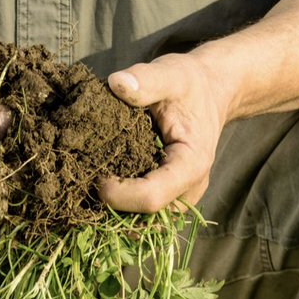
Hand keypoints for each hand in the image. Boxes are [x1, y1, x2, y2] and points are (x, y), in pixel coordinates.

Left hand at [101, 53, 227, 212]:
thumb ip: (146, 80)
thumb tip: (117, 83)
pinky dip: (121, 207)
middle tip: (88, 181)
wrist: (210, 93)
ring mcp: (180, 199)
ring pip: (142, 224)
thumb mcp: (171, 75)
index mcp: (192, 165)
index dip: (118, 194)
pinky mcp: (170, 199)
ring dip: (115, 211)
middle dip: (113, 207)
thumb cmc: (189, 84)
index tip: (95, 176)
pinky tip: (105, 183)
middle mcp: (189, 190)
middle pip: (144, 219)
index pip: (151, 198)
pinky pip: (143, 216)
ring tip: (94, 184)